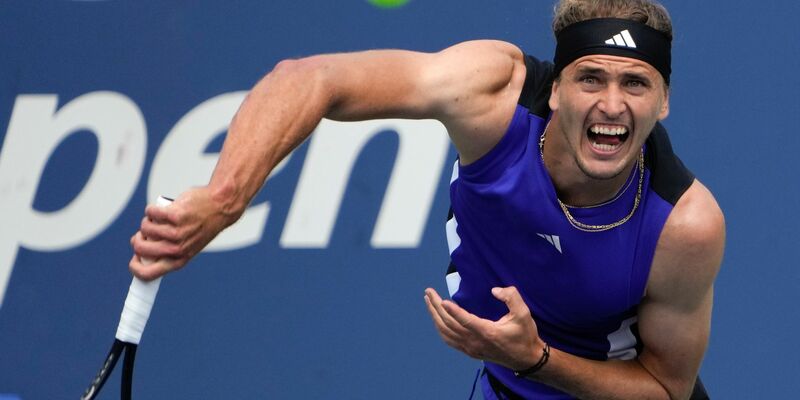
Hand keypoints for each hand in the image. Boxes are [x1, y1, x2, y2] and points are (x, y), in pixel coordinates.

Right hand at [129, 186, 238, 280]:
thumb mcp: (188, 246)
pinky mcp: (175, 215)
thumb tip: (141, 249)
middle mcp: (177, 249)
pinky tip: (161, 209)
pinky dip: (152, 209)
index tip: (134, 259)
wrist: (221, 206)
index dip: (135, 268)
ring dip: (147, 221)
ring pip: (145, 228)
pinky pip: (150, 212)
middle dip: (137, 239)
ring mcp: (176, 233)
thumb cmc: (201, 225)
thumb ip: (168, 250)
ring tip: (159, 219)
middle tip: (145, 233)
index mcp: (179, 260)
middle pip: (140, 249)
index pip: (148, 274)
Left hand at [424, 287, 545, 370]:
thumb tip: (495, 290)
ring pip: (446, 332)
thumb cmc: (525, 335)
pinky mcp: (469, 351)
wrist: (526, 359)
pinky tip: (437, 318)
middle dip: (436, 307)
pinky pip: (449, 340)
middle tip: (428, 292)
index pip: (465, 321)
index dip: (453, 311)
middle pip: (449, 324)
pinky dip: (440, 328)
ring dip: (435, 316)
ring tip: (428, 301)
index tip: (441, 300)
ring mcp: (471, 348)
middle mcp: (475, 342)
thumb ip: (511, 297)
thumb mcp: (524, 314)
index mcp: (488, 333)